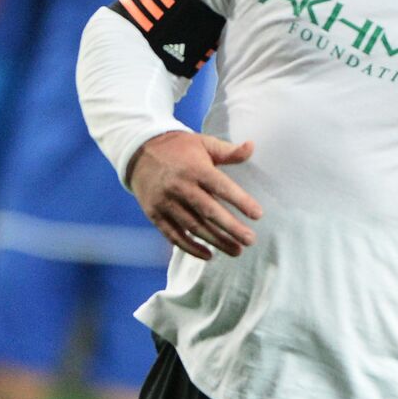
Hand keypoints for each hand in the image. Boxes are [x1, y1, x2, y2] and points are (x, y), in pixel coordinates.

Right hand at [127, 131, 262, 259]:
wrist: (139, 153)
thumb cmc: (180, 149)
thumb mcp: (204, 143)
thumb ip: (229, 150)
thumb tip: (252, 146)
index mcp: (195, 169)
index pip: (221, 186)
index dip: (240, 201)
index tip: (258, 215)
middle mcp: (180, 187)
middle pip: (209, 211)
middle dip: (231, 228)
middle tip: (250, 240)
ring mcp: (165, 202)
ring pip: (193, 226)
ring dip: (216, 241)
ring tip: (237, 250)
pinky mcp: (154, 214)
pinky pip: (173, 235)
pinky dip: (190, 247)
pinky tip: (208, 255)